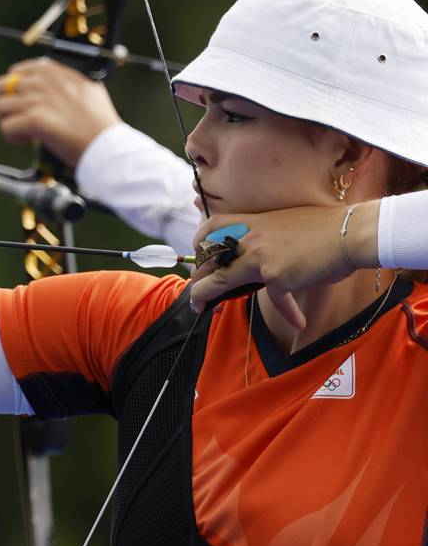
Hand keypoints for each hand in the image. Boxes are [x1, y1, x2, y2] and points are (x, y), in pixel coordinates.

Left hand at [0, 57, 122, 167]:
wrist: (106, 144)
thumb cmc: (98, 121)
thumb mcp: (85, 86)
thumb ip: (63, 82)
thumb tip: (49, 87)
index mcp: (52, 69)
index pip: (15, 72)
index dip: (17, 91)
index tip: (28, 105)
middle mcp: (41, 80)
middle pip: (1, 86)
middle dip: (6, 104)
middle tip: (19, 119)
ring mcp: (36, 99)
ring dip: (9, 122)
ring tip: (26, 132)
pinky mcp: (33, 120)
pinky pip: (6, 126)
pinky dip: (13, 137)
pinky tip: (29, 140)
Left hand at [189, 203, 378, 328]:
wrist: (349, 232)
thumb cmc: (325, 228)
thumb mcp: (286, 223)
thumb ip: (268, 236)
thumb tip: (262, 253)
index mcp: (254, 223)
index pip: (212, 225)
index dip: (199, 240)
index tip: (197, 252)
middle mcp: (252, 239)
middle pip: (209, 258)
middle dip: (197, 276)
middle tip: (196, 290)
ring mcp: (262, 258)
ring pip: (221, 280)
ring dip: (206, 296)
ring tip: (203, 308)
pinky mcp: (278, 277)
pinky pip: (277, 300)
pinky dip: (290, 312)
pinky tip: (298, 322)